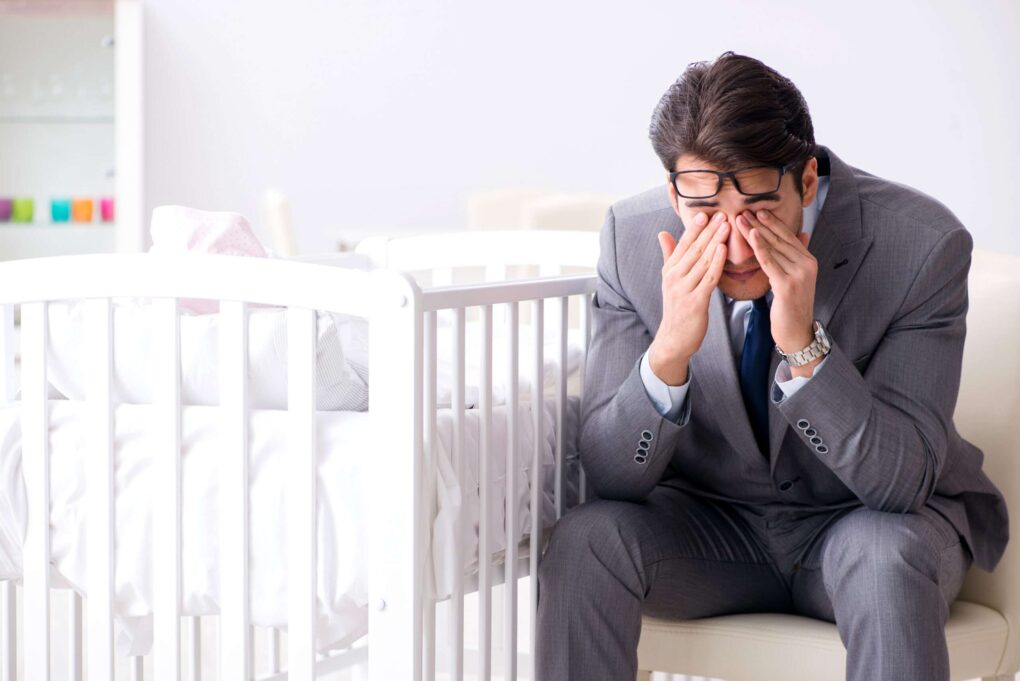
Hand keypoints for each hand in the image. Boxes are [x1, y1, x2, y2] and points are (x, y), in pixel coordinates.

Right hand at [649, 211, 728, 384]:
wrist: (674, 339)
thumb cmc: (677, 308)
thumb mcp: (670, 281)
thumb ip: (669, 256)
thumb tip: (662, 233)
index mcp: (669, 270)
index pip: (683, 244)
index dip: (694, 228)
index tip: (705, 213)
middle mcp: (674, 277)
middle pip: (694, 249)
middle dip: (708, 231)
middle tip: (722, 214)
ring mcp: (684, 289)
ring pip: (702, 261)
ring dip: (715, 241)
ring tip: (727, 226)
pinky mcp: (695, 301)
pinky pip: (708, 278)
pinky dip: (716, 262)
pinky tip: (723, 250)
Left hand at [735, 209, 818, 365]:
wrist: (796, 332)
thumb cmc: (791, 306)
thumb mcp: (797, 278)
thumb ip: (797, 256)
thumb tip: (803, 233)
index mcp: (808, 260)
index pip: (788, 236)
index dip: (772, 222)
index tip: (757, 210)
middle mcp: (807, 264)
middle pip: (779, 239)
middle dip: (761, 223)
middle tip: (744, 209)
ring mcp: (799, 274)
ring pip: (773, 248)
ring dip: (755, 231)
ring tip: (741, 218)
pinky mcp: (788, 285)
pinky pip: (770, 262)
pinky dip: (760, 248)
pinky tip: (751, 235)